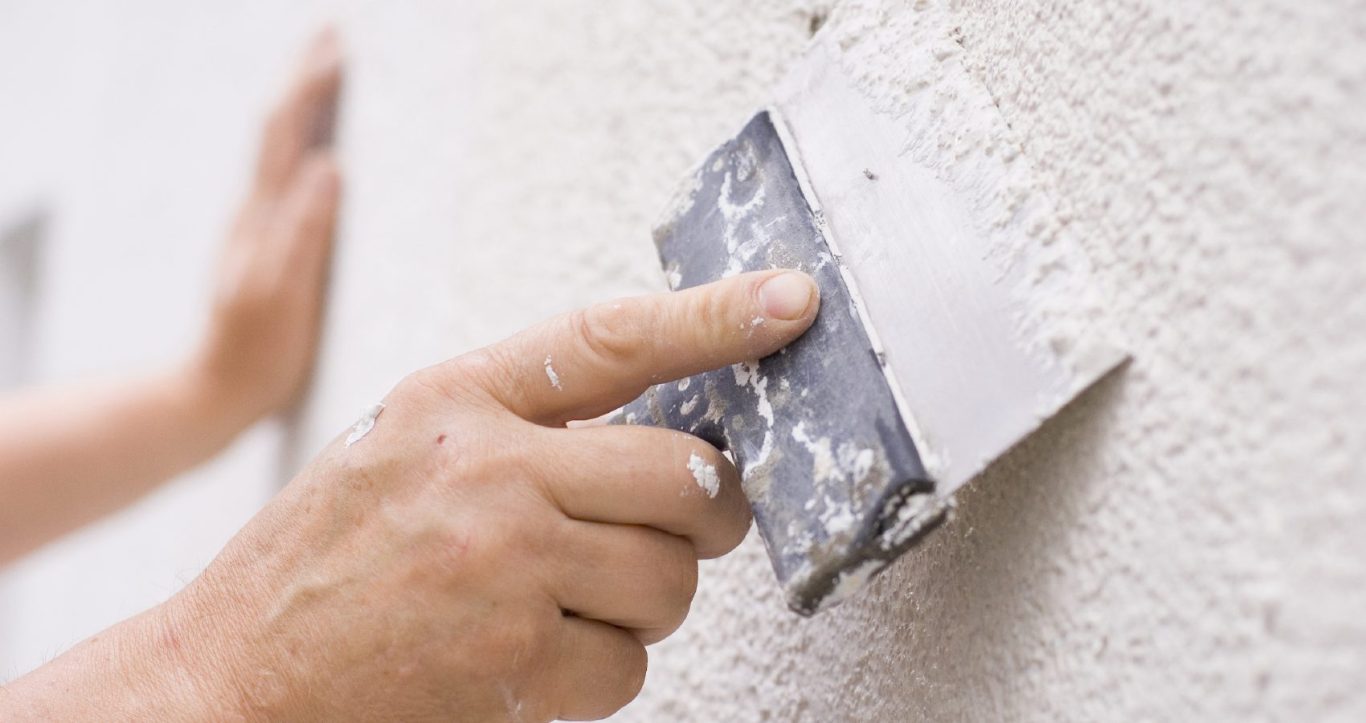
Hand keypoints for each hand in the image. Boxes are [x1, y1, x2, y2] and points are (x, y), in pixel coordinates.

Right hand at [165, 270, 819, 720]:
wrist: (231, 676)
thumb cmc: (325, 559)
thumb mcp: (404, 447)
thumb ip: (521, 423)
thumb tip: (664, 430)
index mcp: (456, 399)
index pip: (613, 339)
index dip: (715, 317)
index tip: (789, 304)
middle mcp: (486, 470)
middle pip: (687, 477)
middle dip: (700, 517)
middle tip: (671, 531)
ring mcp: (502, 566)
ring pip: (671, 579)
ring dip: (642, 602)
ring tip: (561, 603)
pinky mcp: (513, 663)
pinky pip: (630, 665)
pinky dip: (600, 672)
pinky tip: (530, 660)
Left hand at [193, 29, 342, 421]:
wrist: (215, 392)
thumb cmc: (254, 352)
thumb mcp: (281, 294)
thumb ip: (303, 231)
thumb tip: (330, 165)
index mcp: (263, 217)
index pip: (286, 132)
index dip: (310, 85)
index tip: (340, 47)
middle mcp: (257, 212)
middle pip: (280, 126)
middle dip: (305, 76)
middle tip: (335, 34)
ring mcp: (261, 228)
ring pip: (283, 147)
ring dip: (304, 103)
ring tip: (329, 72)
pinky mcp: (271, 246)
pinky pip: (290, 175)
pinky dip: (306, 141)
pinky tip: (321, 145)